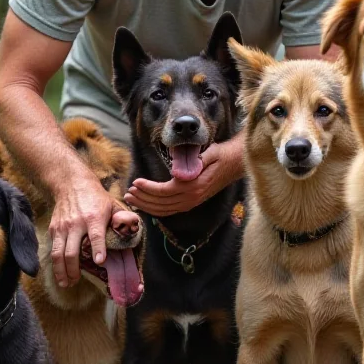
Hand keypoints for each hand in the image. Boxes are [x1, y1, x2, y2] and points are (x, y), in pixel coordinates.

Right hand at [48, 176, 113, 287]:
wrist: (71, 184)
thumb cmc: (96, 197)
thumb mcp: (112, 204)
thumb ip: (122, 218)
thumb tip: (133, 228)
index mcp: (94, 217)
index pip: (96, 235)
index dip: (98, 248)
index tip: (100, 262)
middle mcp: (77, 223)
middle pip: (72, 251)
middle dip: (74, 270)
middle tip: (77, 281)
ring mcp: (63, 227)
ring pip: (58, 254)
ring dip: (61, 271)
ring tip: (67, 283)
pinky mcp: (54, 229)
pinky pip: (52, 250)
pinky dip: (55, 264)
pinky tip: (60, 273)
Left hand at [124, 133, 244, 216]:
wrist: (236, 163)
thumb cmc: (222, 154)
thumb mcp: (210, 153)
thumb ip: (195, 163)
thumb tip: (177, 174)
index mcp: (194, 186)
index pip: (165, 191)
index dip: (148, 189)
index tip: (135, 182)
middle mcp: (192, 198)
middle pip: (162, 203)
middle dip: (143, 199)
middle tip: (127, 193)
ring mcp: (193, 202)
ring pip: (164, 210)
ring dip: (147, 206)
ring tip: (132, 199)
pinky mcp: (192, 202)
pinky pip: (171, 210)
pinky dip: (156, 209)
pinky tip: (146, 205)